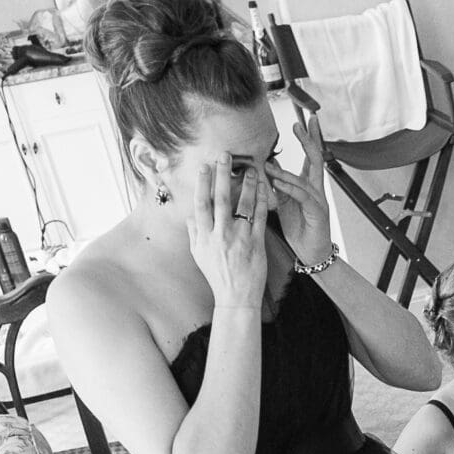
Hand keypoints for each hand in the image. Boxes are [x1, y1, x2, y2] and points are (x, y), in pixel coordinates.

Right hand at [187, 159, 272, 310]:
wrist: (236, 298)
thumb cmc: (217, 276)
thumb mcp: (198, 255)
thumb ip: (194, 233)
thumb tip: (190, 214)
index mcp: (204, 237)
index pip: (201, 204)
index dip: (202, 184)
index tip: (205, 166)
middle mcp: (220, 236)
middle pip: (220, 199)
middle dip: (223, 175)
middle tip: (226, 156)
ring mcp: (239, 239)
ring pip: (242, 205)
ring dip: (246, 184)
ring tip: (251, 169)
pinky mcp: (256, 244)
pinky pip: (259, 218)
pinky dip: (261, 202)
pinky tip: (263, 189)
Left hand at [265, 113, 339, 270]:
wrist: (311, 253)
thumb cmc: (299, 229)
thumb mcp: (284, 204)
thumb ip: (277, 187)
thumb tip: (267, 170)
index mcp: (309, 186)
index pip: (310, 157)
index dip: (308, 139)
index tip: (301, 123)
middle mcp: (316, 190)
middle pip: (316, 159)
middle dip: (309, 140)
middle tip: (300, 124)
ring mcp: (319, 200)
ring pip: (305, 179)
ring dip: (285, 171)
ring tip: (268, 166)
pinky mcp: (317, 213)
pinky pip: (303, 197)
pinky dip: (290, 189)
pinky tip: (278, 184)